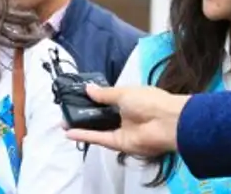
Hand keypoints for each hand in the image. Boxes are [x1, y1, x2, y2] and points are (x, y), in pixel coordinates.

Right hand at [65, 84, 189, 156]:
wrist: (167, 122)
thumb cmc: (149, 101)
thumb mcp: (123, 92)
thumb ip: (104, 94)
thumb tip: (88, 88)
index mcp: (128, 100)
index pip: (106, 100)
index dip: (92, 99)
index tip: (77, 96)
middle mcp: (124, 116)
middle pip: (100, 115)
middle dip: (84, 113)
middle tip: (67, 110)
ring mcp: (121, 130)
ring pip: (97, 128)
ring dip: (81, 125)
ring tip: (63, 122)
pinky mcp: (119, 143)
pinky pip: (99, 138)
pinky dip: (84, 135)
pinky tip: (70, 132)